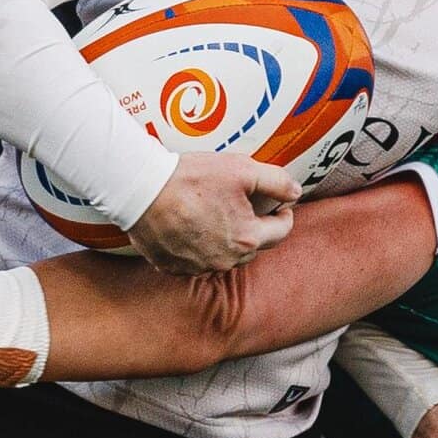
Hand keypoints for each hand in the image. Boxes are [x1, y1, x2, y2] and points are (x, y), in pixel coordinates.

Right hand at [127, 154, 301, 275]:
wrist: (141, 190)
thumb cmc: (191, 179)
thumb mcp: (242, 169)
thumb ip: (276, 181)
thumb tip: (296, 192)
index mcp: (247, 238)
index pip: (281, 232)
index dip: (284, 215)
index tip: (280, 205)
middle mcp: (225, 261)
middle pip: (252, 246)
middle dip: (254, 226)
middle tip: (243, 204)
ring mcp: (197, 267)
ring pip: (224, 255)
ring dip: (226, 238)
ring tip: (213, 213)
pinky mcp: (173, 267)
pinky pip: (195, 260)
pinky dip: (198, 246)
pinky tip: (189, 225)